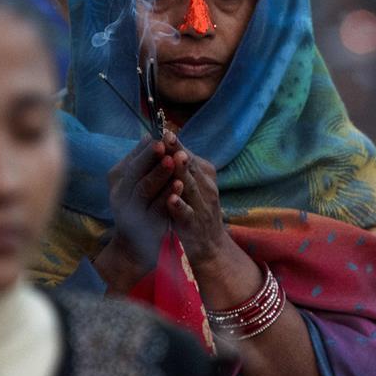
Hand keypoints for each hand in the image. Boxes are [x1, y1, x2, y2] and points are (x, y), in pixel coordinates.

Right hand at [104, 134, 181, 270]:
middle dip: (151, 158)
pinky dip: (168, 196)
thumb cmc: (142, 204)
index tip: (161, 134)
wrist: (139, 244)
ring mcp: (132, 212)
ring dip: (159, 174)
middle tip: (166, 144)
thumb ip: (143, 160)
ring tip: (174, 160)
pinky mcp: (146, 226)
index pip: (132, 161)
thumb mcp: (137, 181)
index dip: (146, 149)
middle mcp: (121, 196)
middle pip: (135, 173)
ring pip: (144, 190)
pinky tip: (179, 185)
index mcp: (119, 181)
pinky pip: (157, 209)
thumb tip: (152, 135)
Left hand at [164, 144, 227, 266]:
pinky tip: (170, 199)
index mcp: (204, 176)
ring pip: (190, 187)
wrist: (210, 246)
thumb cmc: (197, 210)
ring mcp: (202, 206)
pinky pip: (187, 213)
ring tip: (173, 160)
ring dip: (182, 173)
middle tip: (167, 137)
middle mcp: (206, 188)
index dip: (177, 144)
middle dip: (178, 152)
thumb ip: (184, 167)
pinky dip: (180, 206)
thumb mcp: (194, 185)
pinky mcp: (195, 225)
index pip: (189, 155)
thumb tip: (168, 143)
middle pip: (190, 167)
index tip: (165, 130)